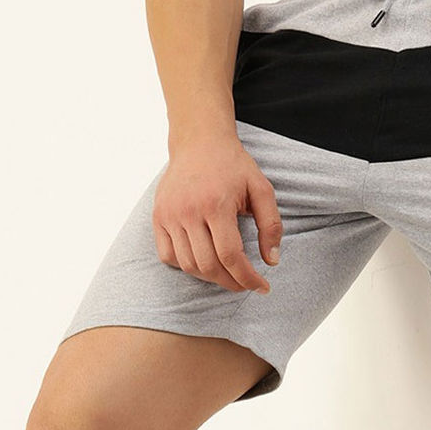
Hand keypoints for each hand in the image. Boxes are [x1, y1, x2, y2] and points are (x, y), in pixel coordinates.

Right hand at [152, 136, 281, 293]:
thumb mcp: (262, 189)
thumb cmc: (234, 166)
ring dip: (210, 277)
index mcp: (216, 205)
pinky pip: (167, 255)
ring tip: (228, 275)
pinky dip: (186, 266)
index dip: (247, 277)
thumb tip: (272, 260)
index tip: (262, 287)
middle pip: (208, 265)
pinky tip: (204, 262)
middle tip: (246, 284)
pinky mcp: (158, 217)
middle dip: (231, 282)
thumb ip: (271, 225)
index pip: (230, 255)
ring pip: (187, 264)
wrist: (199, 142)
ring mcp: (169, 215)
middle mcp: (188, 212)